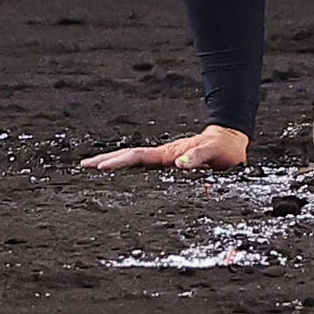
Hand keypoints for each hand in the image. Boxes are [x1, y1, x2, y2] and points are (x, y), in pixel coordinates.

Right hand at [79, 125, 248, 170]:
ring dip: (113, 162)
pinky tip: (121, 173)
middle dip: (106, 160)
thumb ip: (199, 157)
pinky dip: (128, 167)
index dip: (118, 162)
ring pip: (134, 159)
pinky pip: (143, 165)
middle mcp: (164, 155)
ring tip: (93, 168)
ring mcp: (165, 157)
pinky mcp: (170, 162)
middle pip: (129, 155)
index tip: (99, 167)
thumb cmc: (225, 149)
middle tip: (82, 166)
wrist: (231, 140)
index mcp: (169, 153)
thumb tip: (179, 164)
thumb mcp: (214, 153)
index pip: (138, 157)